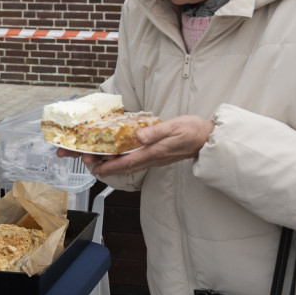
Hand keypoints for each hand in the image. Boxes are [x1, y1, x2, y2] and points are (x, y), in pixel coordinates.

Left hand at [58, 114, 214, 177]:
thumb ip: (155, 132)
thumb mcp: (174, 127)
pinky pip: (136, 160)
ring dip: (112, 163)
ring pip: (129, 164)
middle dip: (105, 165)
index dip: (109, 166)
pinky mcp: (157, 155)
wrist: (208, 139)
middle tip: (87, 163)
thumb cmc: (193, 131)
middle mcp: (152, 158)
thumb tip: (137, 136)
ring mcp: (154, 158)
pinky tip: (117, 155)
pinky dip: (123, 160)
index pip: (126, 162)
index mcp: (153, 152)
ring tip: (97, 160)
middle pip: (124, 166)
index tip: (94, 167)